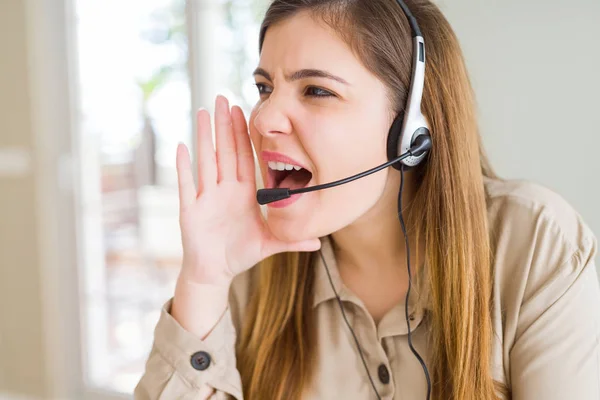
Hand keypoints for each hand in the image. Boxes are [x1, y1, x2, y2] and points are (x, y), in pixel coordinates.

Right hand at [175, 95, 320, 286]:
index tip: (244, 112)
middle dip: (224, 125)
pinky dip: (183, 167)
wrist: (215, 271)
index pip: (245, 158)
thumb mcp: (269, 244)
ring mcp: (207, 197)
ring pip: (206, 161)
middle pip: (225, 151)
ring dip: (204, 137)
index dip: (244, 135)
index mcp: (244, 193)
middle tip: (222, 98)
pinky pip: (186, 185)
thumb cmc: (240, 254)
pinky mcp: (191, 209)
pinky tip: (182, 147)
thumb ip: (292, 241)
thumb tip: (318, 242)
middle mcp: (225, 190)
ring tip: (202, 112)